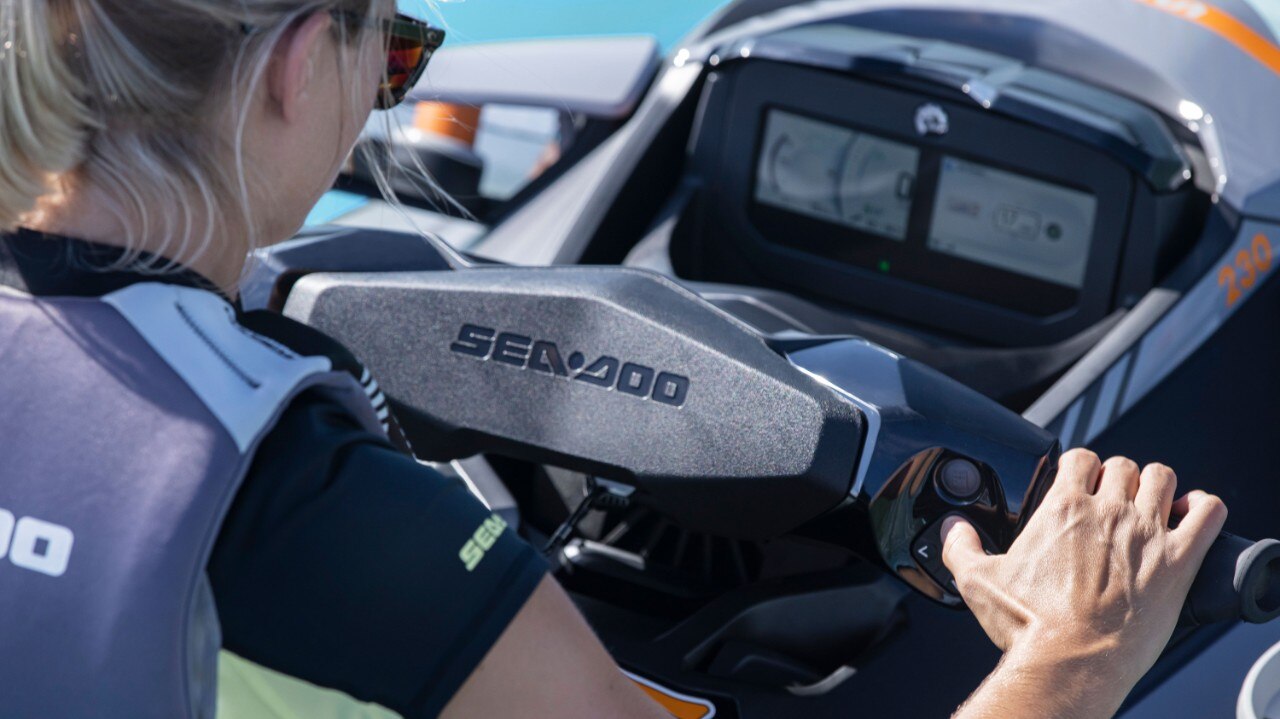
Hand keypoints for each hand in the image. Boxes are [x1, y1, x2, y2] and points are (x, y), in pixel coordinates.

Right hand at [944, 449, 1226, 718]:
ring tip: (1151, 506)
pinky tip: (1189, 518)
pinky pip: (1208, 513)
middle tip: (1112, 502)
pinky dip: (1203, 508)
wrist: (1070, 661)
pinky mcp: (1179, 561)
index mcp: (1061, 509)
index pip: (1080, 458)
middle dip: (1117, 478)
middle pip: (1123, 465)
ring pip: (1163, 478)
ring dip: (1157, 487)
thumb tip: (951, 528)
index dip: (1080, 467)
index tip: (1079, 484)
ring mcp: (1147, 533)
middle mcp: (1107, 512)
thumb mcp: (977, 582)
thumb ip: (960, 546)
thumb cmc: (1029, 625)